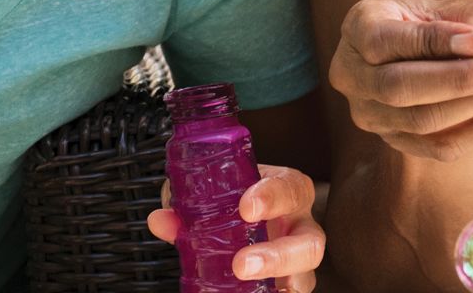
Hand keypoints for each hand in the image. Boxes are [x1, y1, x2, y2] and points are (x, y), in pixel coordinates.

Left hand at [148, 165, 325, 292]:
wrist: (248, 215)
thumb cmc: (238, 200)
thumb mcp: (217, 194)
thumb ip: (189, 204)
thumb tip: (162, 220)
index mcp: (287, 192)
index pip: (291, 188)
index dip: (273, 197)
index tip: (246, 208)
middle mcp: (300, 227)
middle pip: (310, 243)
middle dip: (278, 256)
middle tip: (242, 264)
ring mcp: (297, 261)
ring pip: (305, 277)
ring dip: (277, 281)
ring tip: (248, 285)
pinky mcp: (288, 284)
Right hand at [329, 0, 472, 161]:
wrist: (427, 47)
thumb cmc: (441, 18)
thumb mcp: (458, 4)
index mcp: (359, 26)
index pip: (385, 40)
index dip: (433, 42)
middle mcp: (351, 73)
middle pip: (398, 88)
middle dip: (459, 81)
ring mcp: (368, 113)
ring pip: (419, 120)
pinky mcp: (394, 141)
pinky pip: (437, 147)